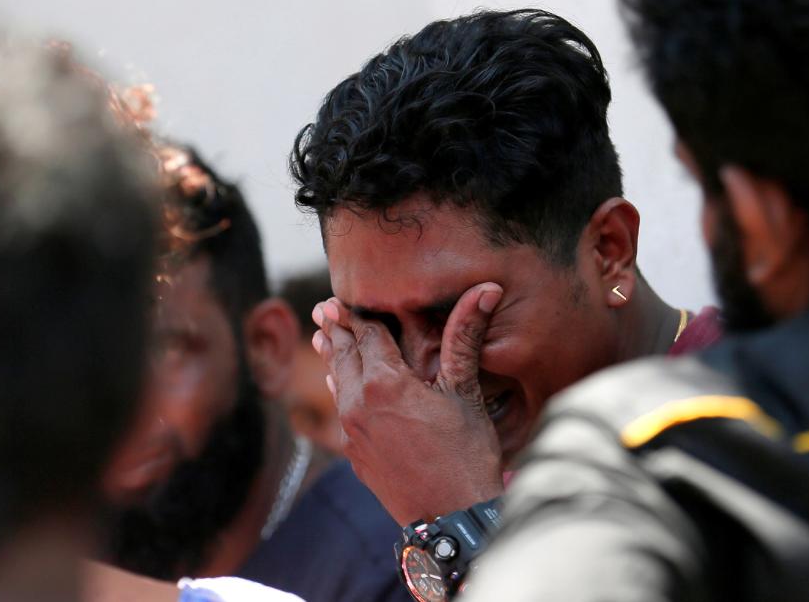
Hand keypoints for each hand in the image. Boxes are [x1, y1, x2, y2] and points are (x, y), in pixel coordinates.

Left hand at [312, 282, 504, 524]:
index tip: (341, 297)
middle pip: (344, 356)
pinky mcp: (355, 457)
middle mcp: (358, 404)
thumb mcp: (466, 392)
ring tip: (321, 337)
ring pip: (338, 384)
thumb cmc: (467, 455)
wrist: (451, 519)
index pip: (366, 334)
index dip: (357, 313)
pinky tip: (337, 385)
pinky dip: (339, 390)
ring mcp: (352, 433)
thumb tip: (486, 289)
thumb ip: (464, 337)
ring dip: (332, 358)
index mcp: (384, 382)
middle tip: (323, 309)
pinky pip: (341, 413)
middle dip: (337, 330)